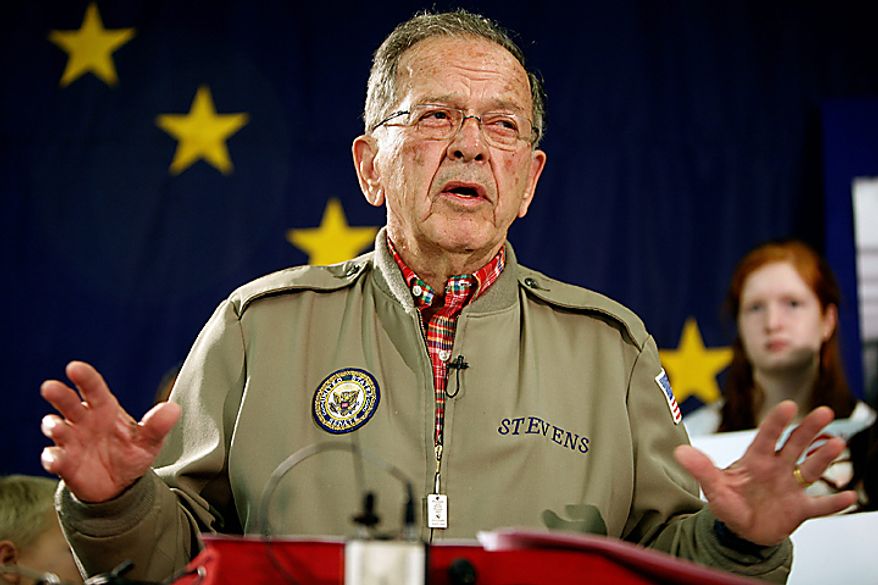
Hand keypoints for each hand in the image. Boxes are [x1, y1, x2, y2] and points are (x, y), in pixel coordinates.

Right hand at [40, 361, 181, 502]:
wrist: (120, 484)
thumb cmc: (132, 452)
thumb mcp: (149, 441)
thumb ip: (157, 426)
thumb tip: (174, 409)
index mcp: (104, 408)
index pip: (93, 388)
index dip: (84, 377)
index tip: (74, 367)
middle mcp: (83, 420)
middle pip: (68, 403)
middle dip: (58, 394)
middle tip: (50, 387)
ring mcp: (71, 440)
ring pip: (56, 427)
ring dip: (53, 425)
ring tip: (57, 426)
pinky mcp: (64, 462)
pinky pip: (54, 457)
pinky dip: (52, 457)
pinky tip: (56, 459)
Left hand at [675, 400, 856, 545]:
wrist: (742, 531)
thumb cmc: (728, 503)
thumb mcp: (714, 488)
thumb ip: (701, 469)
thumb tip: (679, 452)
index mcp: (756, 460)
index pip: (767, 436)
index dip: (777, 422)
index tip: (788, 405)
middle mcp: (777, 468)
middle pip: (795, 445)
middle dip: (809, 429)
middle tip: (825, 412)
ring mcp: (791, 488)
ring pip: (811, 469)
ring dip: (824, 458)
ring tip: (839, 445)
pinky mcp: (800, 509)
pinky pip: (820, 505)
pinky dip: (834, 502)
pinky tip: (850, 495)